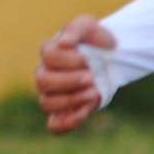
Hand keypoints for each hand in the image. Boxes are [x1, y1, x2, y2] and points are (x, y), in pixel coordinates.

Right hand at [35, 14, 117, 134]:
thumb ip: (75, 30)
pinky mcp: (64, 113)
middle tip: (91, 77)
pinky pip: (54, 126)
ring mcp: (52, 96)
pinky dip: (67, 123)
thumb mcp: (88, 26)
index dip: (69, 59)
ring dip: (71, 100)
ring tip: (94, 93)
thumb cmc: (95, 40)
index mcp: (49, 52)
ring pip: (47, 103)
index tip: (88, 59)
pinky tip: (84, 113)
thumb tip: (64, 43)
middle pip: (43, 81)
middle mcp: (45, 75)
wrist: (110, 58)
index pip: (49, 56)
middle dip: (70, 81)